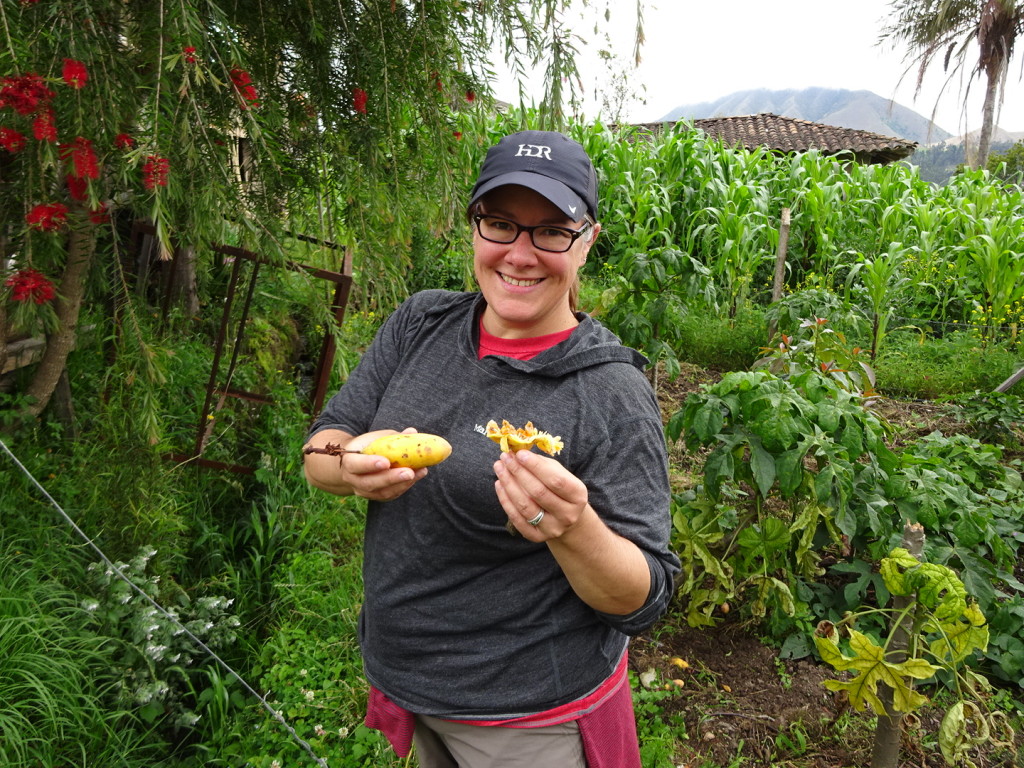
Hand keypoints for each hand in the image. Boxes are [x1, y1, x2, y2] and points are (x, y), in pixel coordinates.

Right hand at [305, 427, 427, 500]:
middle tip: (409, 472)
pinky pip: (390, 495)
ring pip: (382, 492)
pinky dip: (404, 486)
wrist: (356, 463)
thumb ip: (392, 437)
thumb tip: (412, 432)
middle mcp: (353, 479)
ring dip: (402, 483)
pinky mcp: (376, 496)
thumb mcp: (376, 438)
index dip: (370, 464)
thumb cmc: (367, 446)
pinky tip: (417, 476)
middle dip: (391, 478)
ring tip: (419, 473)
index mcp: (349, 461)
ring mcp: (364, 491)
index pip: (356, 465)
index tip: (386, 462)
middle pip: (370, 483)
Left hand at [493, 449, 589, 540]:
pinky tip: (499, 485)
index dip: (536, 466)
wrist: (566, 519)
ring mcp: (552, 528)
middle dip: (519, 472)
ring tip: (499, 468)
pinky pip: (517, 519)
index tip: (520, 454)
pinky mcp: (536, 537)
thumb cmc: (560, 490)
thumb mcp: (560, 474)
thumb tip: (518, 453)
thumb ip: (542, 464)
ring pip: (525, 506)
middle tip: (506, 458)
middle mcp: (567, 515)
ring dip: (509, 485)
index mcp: (578, 495)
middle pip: (539, 493)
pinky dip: (505, 501)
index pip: (556, 480)